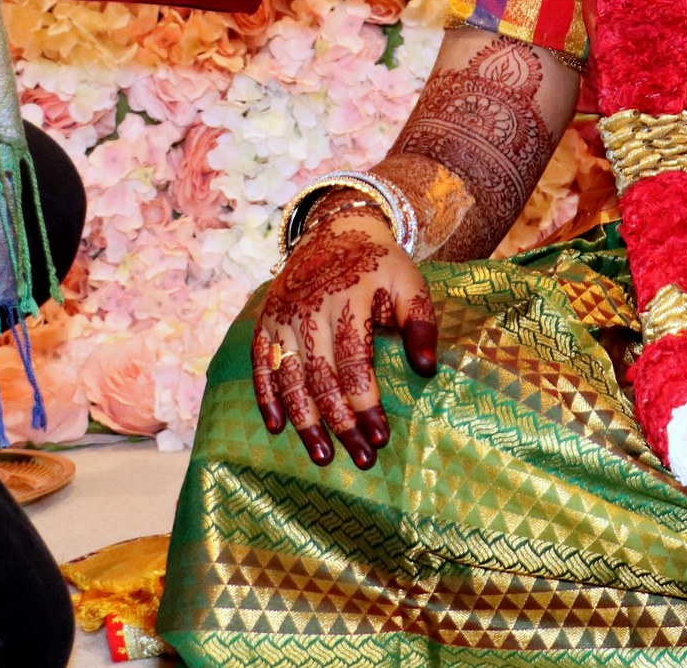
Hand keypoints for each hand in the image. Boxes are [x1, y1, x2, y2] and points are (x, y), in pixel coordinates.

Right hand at [250, 200, 439, 467]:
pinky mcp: (265, 322)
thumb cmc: (379, 265)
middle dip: (341, 423)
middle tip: (361, 458)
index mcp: (347, 299)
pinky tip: (276, 427)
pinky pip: (260, 365)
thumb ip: (420, 323)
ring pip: (289, 378)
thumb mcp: (409, 283)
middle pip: (322, 378)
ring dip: (304, 422)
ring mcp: (282, 317)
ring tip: (322, 457)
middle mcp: (308, 310)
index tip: (381, 435)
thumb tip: (426, 369)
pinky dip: (266, 397)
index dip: (366, 402)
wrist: (334, 229)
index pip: (354, 362)